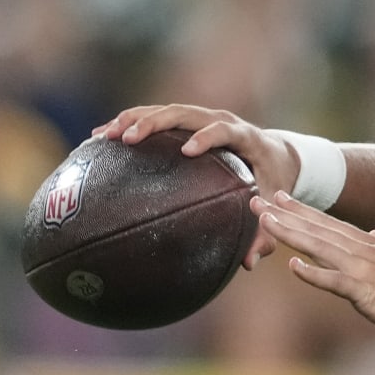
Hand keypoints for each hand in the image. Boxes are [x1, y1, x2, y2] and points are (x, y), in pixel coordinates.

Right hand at [94, 104, 299, 268]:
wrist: (276, 153)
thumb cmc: (273, 180)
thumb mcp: (273, 203)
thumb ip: (264, 232)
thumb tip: (248, 263)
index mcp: (244, 136)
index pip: (222, 130)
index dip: (206, 137)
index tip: (188, 150)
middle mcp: (220, 120)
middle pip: (183, 113)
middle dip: (152, 122)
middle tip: (124, 139)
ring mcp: (201, 117)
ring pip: (163, 111)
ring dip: (132, 120)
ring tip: (102, 136)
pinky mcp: (186, 120)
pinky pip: (154, 117)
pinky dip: (128, 124)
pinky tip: (98, 139)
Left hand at [253, 191, 374, 337]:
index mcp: (369, 245)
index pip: (329, 223)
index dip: (301, 210)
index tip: (279, 197)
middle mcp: (362, 251)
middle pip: (317, 229)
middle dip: (284, 214)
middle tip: (255, 199)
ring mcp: (363, 269)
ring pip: (320, 247)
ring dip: (291, 233)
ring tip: (265, 221)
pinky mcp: (365, 291)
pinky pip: (334, 280)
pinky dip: (313, 273)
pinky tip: (293, 266)